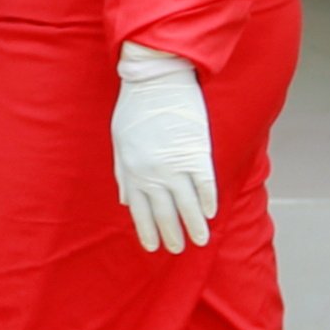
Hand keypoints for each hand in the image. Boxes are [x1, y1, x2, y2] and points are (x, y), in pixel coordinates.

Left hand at [110, 44, 214, 252]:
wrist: (156, 80)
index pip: (140, 210)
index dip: (147, 230)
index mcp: (132, 169)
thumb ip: (123, 172)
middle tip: (177, 249)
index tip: (153, 246)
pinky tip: (210, 214)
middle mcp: (153, 172)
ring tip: (200, 241)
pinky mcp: (197, 152)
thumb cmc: (135, 107)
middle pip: (164, 212)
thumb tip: (126, 200)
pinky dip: (207, 201)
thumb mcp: (119, 140)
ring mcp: (176, 164)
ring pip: (187, 205)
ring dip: (194, 225)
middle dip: (171, 233)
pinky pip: (204, 184)